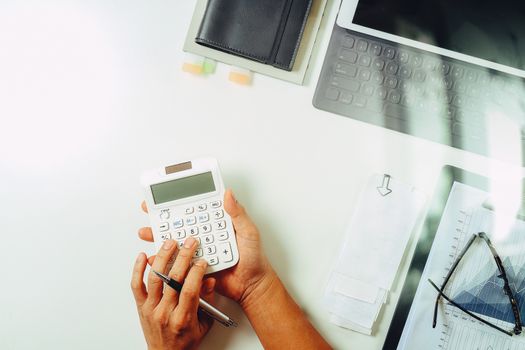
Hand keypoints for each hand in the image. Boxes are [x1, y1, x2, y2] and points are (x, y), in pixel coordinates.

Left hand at [131, 237, 214, 349]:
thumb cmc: (185, 341)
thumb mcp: (204, 324)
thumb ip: (208, 301)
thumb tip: (209, 280)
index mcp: (183, 318)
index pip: (190, 289)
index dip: (196, 271)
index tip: (202, 261)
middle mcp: (165, 312)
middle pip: (173, 279)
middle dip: (183, 257)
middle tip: (189, 243)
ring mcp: (151, 308)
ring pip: (155, 277)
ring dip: (162, 257)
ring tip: (169, 243)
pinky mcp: (141, 306)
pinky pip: (136, 285)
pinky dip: (137, 269)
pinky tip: (142, 256)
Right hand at [138, 190, 275, 306]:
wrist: (252, 286)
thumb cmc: (254, 259)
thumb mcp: (249, 232)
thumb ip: (237, 214)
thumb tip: (228, 194)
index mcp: (215, 224)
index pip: (194, 210)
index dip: (179, 203)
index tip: (164, 197)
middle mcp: (204, 237)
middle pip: (179, 225)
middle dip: (161, 219)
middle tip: (149, 213)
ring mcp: (197, 253)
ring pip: (174, 244)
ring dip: (159, 239)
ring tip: (148, 234)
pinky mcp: (193, 269)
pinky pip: (176, 264)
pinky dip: (164, 262)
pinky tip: (155, 259)